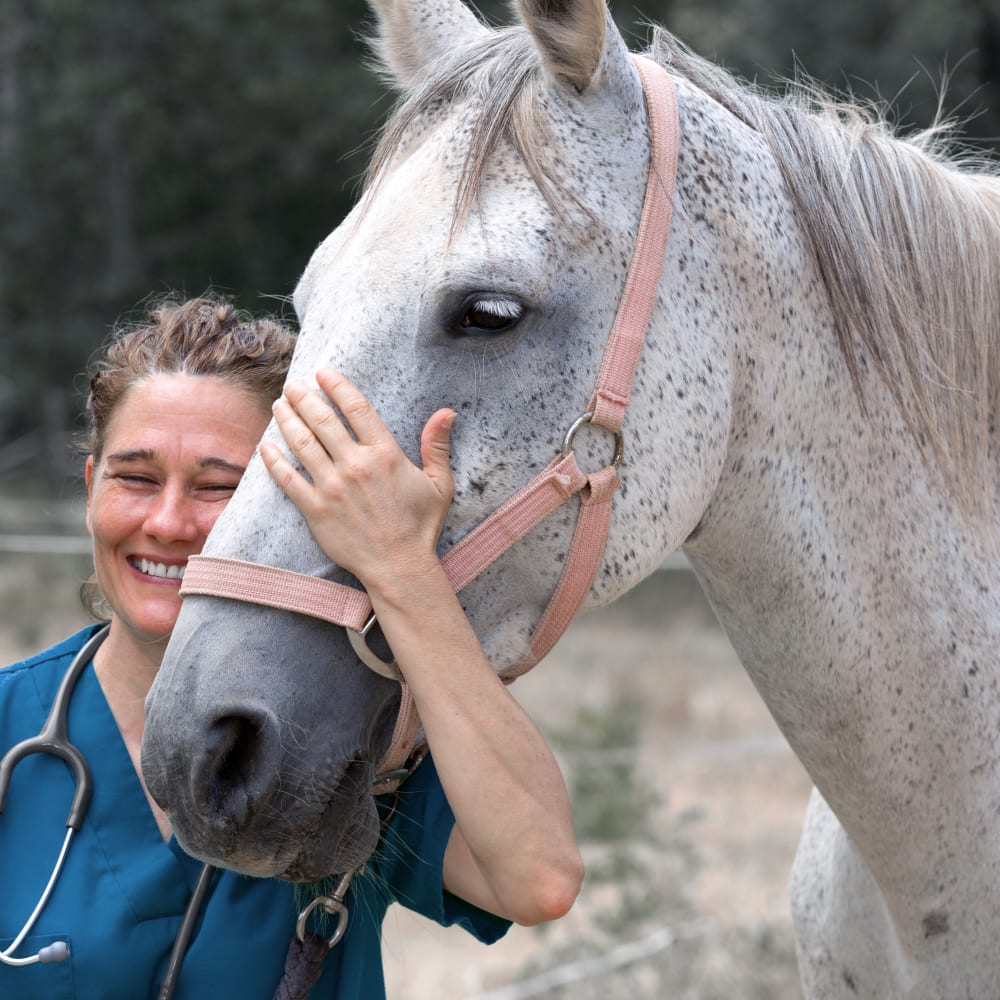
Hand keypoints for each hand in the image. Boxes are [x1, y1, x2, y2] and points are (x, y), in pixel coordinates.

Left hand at [259, 368, 454, 593]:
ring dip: (286, 420)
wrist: (399, 567)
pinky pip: (288, 479)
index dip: (337, 386)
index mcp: (385, 454)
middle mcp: (355, 466)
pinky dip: (273, 460)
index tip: (323, 373)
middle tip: (293, 386)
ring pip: (301, 443)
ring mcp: (332, 488)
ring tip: (279, 406)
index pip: (356, 408)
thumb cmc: (420, 526)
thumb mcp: (440, 484)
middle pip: (322, 420)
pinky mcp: (315, 511)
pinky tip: (266, 445)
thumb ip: (437, 446)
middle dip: (303, 397)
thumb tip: (447, 412)